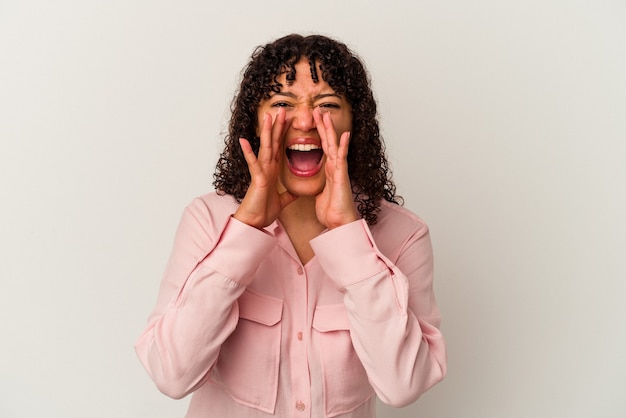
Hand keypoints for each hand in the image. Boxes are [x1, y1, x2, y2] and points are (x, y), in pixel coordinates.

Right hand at [233, 108, 297, 227]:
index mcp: (272, 171)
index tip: (290, 121)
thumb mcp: (283, 201)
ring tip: (268, 116)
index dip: (284, 134)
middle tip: (282, 110)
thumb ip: (289, 194)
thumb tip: (298, 192)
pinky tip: (244, 140)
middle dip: (278, 126)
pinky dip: (249, 152)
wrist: (255, 223)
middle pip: (273, 143)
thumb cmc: (264, 211)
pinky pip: (253, 164)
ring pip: (265, 148)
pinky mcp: (256, 179)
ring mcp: (260, 172)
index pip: (280, 148)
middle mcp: (266, 168)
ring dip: (266, 132)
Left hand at [313, 108, 359, 228]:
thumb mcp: (320, 194)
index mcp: (329, 170)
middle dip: (323, 125)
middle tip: (318, 110)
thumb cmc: (331, 211)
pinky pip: (342, 159)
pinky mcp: (341, 177)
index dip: (319, 133)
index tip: (314, 120)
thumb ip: (320, 185)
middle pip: (328, 142)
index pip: (323, 147)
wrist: (339, 223)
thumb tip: (317, 184)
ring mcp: (339, 170)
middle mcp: (335, 167)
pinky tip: (345, 134)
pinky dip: (344, 146)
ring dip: (330, 130)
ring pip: (334, 145)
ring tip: (326, 114)